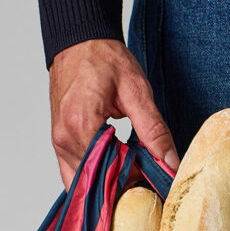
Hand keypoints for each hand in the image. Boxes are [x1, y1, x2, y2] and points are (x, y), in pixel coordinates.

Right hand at [48, 38, 180, 191]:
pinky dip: (95, 180)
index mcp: (81, 124)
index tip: (156, 179)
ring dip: (108, 187)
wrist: (78, 41)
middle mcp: (64, 139)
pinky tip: (115, 177)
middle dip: (122, 189)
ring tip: (133, 182)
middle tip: (147, 187)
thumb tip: (171, 162)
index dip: (136, 179)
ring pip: (83, 184)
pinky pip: (75, 175)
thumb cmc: (103, 58)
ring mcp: (59, 144)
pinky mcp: (60, 144)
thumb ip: (154, 129)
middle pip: (95, 183)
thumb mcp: (136, 90)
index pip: (110, 171)